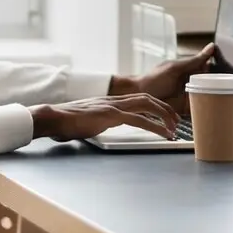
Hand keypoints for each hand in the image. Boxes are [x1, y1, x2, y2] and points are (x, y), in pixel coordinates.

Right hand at [30, 94, 178, 141]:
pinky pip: (137, 119)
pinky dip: (153, 126)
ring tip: (174, 128)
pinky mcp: (110, 115)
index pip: (141, 98)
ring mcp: (113, 106)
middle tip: (177, 121)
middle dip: (166, 109)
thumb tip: (110, 124)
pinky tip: (162, 133)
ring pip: (146, 105)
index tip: (167, 117)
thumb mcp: (93, 119)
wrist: (55, 117)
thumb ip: (104, 119)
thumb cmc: (69, 121)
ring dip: (164, 116)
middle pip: (148, 98)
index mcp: (112, 100)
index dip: (157, 106)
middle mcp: (115, 100)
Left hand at [111, 43, 216, 113]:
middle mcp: (192, 82)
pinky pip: (199, 110)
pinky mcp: (185, 109)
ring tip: (230, 104)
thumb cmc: (153, 79)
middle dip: (224, 88)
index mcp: (191, 69)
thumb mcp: (175, 68)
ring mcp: (189, 96)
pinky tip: (216, 113)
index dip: (223, 72)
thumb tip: (212, 46)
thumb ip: (194, 60)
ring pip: (208, 98)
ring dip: (217, 100)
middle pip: (212, 85)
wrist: (137, 97)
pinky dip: (207, 111)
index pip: (211, 69)